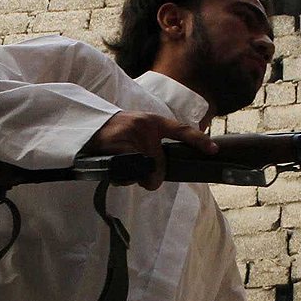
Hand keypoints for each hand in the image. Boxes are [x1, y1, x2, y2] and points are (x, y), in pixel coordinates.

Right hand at [83, 111, 217, 189]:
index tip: (213, 150)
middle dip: (151, 177)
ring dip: (134, 177)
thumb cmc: (116, 134)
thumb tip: (157, 177)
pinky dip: (122, 178)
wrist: (87, 128)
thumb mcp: (138, 131)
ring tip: (122, 164)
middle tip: (140, 174)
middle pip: (159, 166)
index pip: (180, 130)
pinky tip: (115, 167)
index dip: (198, 140)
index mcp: (153, 122)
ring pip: (144, 173)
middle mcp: (145, 127)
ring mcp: (132, 137)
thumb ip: (153, 147)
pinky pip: (129, 175)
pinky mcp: (119, 148)